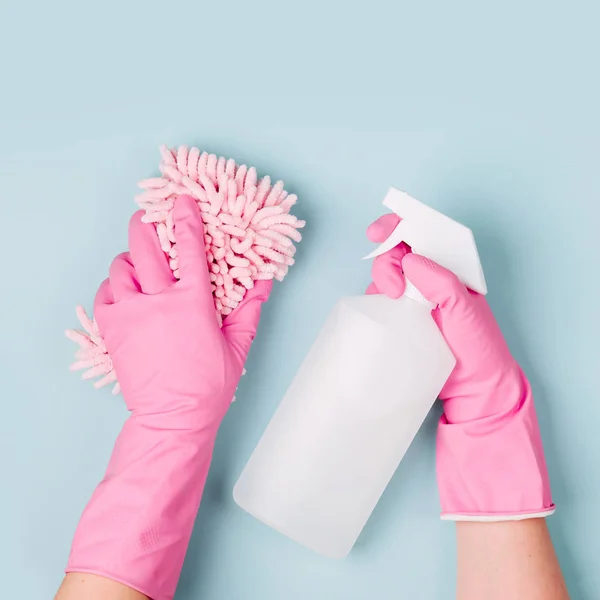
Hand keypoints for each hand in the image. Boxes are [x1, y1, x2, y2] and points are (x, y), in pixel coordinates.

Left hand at [95, 195, 270, 428]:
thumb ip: (249, 310)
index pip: (190, 248)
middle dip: (145, 223)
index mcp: (193, 302)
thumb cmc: (208, 385)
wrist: (171, 416)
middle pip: (145, 246)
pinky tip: (127, 293)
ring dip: (131, 260)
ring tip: (140, 266)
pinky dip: (114, 286)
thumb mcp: (237, 347)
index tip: (181, 201)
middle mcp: (159, 300)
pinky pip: (105, 292)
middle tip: (147, 216)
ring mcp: (131, 313)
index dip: (186, 218)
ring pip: (121, 267)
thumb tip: (264, 283)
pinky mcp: (112, 328)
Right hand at [367, 213, 553, 519]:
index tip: (379, 231)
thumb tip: (412, 260)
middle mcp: (431, 283)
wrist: (473, 393)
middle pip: (398, 254)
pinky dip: (375, 299)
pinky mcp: (401, 322)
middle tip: (393, 286)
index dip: (400, 228)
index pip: (425, 238)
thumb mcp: (466, 313)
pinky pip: (380, 302)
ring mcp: (415, 302)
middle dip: (387, 259)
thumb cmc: (478, 350)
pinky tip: (381, 309)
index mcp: (452, 273)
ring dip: (381, 280)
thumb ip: (442, 284)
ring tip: (391, 300)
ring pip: (386, 277)